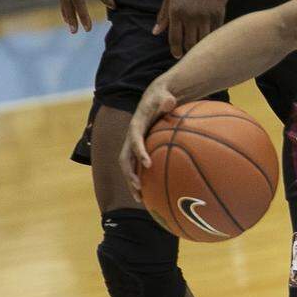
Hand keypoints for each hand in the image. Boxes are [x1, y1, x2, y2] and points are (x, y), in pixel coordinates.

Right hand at [120, 82, 177, 199]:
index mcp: (136, 126)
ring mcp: (133, 146)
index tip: (148, 164)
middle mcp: (131, 138)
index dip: (139, 152)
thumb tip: (170, 102)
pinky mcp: (138, 151)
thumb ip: (166, 100)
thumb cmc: (163, 98)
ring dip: (132, 184)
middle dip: (130, 175)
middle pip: (125, 160)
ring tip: (140, 200)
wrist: (155, 98)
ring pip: (128, 168)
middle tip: (139, 188)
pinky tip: (151, 195)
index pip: (135, 140)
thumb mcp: (165, 96)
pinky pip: (137, 168)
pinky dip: (141, 181)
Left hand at [153, 0, 230, 57]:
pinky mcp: (219, 14)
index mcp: (176, 11)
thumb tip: (155, 31)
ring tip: (199, 51)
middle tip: (188, 56)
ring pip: (204, 40)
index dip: (176, 50)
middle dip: (188, 52)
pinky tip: (210, 40)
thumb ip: (163, 14)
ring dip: (201, 48)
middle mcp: (191, 16)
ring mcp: (206, 16)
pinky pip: (215, 32)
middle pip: (190, 43)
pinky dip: (211, 38)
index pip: (175, 38)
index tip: (177, 56)